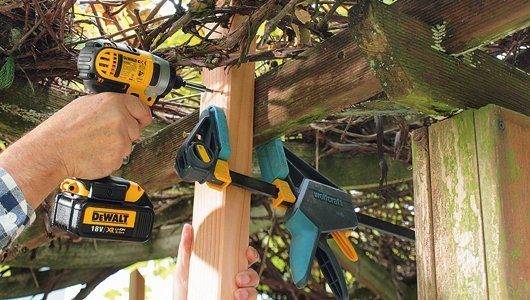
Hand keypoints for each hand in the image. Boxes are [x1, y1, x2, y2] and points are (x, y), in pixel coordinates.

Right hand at [0, 92, 150, 207]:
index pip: (142, 109)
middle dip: (125, 132)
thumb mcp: (86, 104)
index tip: (143, 119)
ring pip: (128, 144)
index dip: (142, 116)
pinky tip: (96, 152)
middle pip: (136, 128)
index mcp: (114, 103)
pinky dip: (111, 157)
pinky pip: (120, 157)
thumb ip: (109, 105)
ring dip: (117, 145)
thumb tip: (122, 107)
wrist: (53, 151)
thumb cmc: (64, 128)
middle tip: (104, 134)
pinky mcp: (118, 157)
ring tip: (96, 143)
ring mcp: (121, 139)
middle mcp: (121, 119)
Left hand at [174, 224, 259, 299]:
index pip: (244, 258)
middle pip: (252, 274)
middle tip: (239, 278)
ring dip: (249, 290)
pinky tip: (238, 298)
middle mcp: (234, 281)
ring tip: (238, 293)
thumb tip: (188, 226)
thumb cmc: (184, 290)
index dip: (251, 254)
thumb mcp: (184, 269)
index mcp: (226, 267)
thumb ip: (186, 249)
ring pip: (253, 290)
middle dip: (250, 275)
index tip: (248, 253)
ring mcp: (236, 295)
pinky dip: (248, 299)